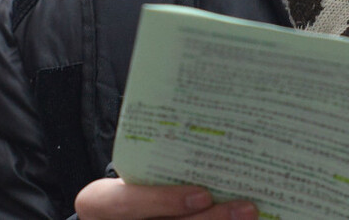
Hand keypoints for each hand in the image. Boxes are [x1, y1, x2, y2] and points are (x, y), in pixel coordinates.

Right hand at [74, 178, 257, 219]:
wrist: (109, 217)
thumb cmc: (125, 184)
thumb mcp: (125, 173)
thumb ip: (152, 165)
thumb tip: (206, 137)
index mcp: (99, 204)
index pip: (129, 204)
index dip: (166, 201)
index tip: (203, 193)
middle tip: (246, 206)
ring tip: (249, 215)